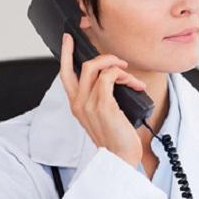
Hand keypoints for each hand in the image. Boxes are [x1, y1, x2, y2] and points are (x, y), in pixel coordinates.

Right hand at [59, 33, 146, 168]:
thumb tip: (112, 77)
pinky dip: (123, 75)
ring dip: (118, 67)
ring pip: (97, 68)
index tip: (68, 39)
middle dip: (98, 55)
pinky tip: (133, 84)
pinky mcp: (102, 105)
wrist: (120, 158)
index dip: (66, 54)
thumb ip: (100, 97)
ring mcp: (88, 104)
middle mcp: (78, 103)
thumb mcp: (103, 115)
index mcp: (76, 105)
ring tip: (130, 78)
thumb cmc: (116, 138)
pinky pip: (109, 76)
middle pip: (81, 66)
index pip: (65, 75)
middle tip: (117, 60)